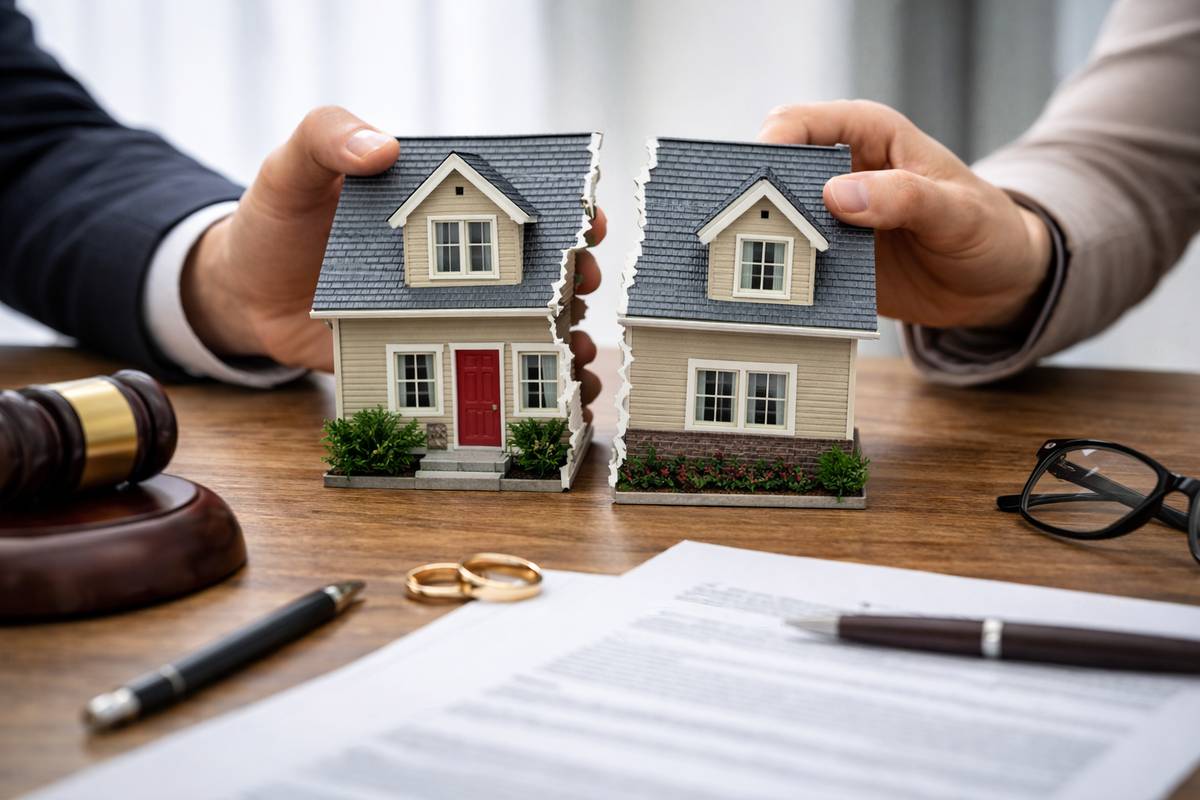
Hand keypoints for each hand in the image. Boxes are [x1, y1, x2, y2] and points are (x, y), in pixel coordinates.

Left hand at [181, 106, 605, 413]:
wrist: (242, 293)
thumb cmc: (275, 219)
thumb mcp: (294, 168)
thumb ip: (328, 138)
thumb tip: (382, 146)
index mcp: (437, 200)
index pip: (514, 197)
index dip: (560, 210)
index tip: (588, 226)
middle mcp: (454, 255)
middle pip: (534, 266)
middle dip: (574, 279)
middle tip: (582, 289)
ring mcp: (445, 307)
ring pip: (523, 321)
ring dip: (565, 338)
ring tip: (579, 354)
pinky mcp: (425, 351)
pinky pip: (484, 366)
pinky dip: (525, 381)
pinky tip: (553, 398)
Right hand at [758, 100, 1051, 328]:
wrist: (994, 286)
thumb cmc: (987, 231)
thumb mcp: (957, 212)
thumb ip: (903, 198)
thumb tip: (835, 195)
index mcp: (868, 135)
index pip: (800, 123)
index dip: (772, 145)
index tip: (762, 181)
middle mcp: (840, 170)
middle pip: (774, 171)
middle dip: (757, 197)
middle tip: (750, 229)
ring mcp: (830, 217)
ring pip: (773, 219)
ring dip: (762, 239)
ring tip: (756, 265)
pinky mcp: (829, 257)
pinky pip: (790, 261)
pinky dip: (779, 273)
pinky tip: (774, 290)